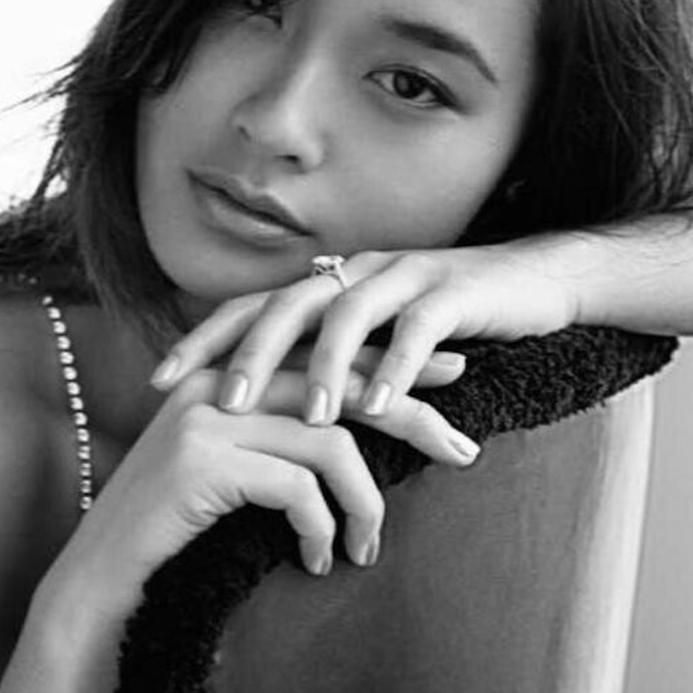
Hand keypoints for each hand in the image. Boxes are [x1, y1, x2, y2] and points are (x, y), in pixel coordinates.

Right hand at [59, 366, 477, 613]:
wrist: (101, 577)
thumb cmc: (175, 530)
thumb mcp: (230, 470)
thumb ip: (278, 439)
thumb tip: (353, 438)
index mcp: (229, 369)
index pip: (328, 347)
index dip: (393, 359)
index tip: (451, 378)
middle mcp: (219, 379)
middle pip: (343, 380)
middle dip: (412, 411)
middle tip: (462, 450)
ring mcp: (209, 416)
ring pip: (331, 440)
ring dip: (366, 500)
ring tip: (367, 547)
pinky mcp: (204, 461)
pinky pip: (299, 487)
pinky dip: (322, 527)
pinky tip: (317, 560)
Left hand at [150, 243, 577, 428]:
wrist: (535, 279)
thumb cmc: (444, 323)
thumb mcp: (373, 341)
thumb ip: (323, 362)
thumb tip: (264, 414)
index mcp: (326, 284)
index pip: (250, 307)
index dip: (202, 340)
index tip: (156, 382)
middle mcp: (355, 272)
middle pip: (287, 304)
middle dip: (250, 354)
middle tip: (221, 406)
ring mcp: (404, 277)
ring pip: (350, 314)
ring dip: (327, 367)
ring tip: (311, 420)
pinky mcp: (454, 293)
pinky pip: (419, 329)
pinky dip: (398, 368)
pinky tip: (381, 409)